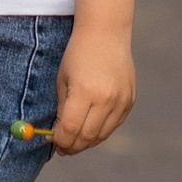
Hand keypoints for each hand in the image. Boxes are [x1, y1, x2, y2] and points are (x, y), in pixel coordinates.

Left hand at [53, 20, 135, 153]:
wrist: (106, 33)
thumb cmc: (77, 54)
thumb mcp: (63, 80)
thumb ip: (63, 109)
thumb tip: (60, 136)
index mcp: (84, 92)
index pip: (70, 130)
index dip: (59, 140)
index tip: (51, 140)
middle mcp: (106, 99)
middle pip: (87, 137)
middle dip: (72, 146)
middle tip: (62, 148)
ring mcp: (121, 101)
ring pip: (102, 135)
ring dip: (87, 141)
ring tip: (75, 139)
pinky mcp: (130, 101)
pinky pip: (114, 125)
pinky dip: (101, 130)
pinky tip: (91, 125)